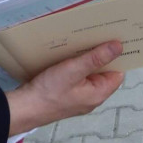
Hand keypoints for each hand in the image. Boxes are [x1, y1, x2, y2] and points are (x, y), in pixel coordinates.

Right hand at [6, 41, 124, 134]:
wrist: (24, 108)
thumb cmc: (49, 91)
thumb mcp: (74, 70)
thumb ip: (97, 58)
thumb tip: (119, 46)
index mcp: (98, 94)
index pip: (117, 72)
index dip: (118, 57)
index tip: (117, 39)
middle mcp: (91, 97)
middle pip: (104, 72)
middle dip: (102, 55)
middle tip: (101, 35)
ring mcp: (78, 96)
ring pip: (89, 73)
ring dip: (87, 59)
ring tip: (86, 40)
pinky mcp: (66, 94)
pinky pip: (77, 76)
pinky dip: (76, 65)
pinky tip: (71, 53)